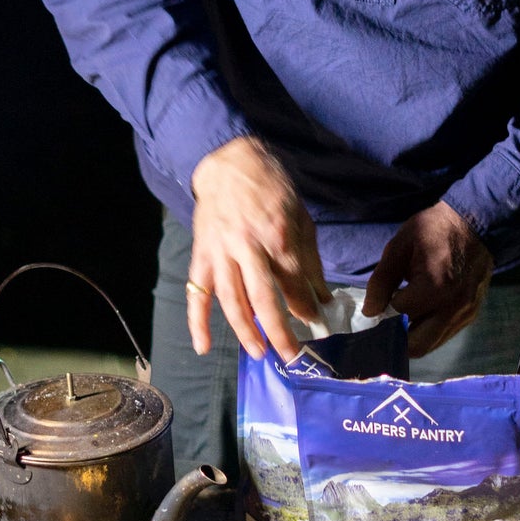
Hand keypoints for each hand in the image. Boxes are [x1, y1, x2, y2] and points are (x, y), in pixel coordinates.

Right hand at [187, 137, 327, 359]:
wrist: (229, 163)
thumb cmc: (271, 189)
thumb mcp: (300, 217)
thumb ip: (310, 260)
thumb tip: (322, 298)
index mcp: (278, 235)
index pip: (293, 281)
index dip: (305, 307)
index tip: (315, 325)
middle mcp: (248, 247)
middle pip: (263, 297)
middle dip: (278, 331)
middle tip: (291, 357)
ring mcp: (221, 253)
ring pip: (232, 300)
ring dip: (244, 330)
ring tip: (258, 353)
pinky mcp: (202, 256)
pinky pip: (197, 293)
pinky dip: (197, 322)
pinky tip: (203, 346)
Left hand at [362, 202, 491, 359]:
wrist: (475, 223)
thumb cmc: (433, 230)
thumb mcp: (400, 246)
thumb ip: (382, 280)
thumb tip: (370, 311)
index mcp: (433, 286)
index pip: (398, 317)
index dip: (382, 315)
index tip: (375, 308)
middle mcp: (452, 307)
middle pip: (416, 346)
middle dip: (395, 339)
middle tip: (385, 323)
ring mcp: (465, 314)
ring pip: (431, 346)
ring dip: (412, 339)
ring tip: (401, 320)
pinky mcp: (471, 316)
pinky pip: (444, 336)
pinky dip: (428, 332)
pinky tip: (419, 316)